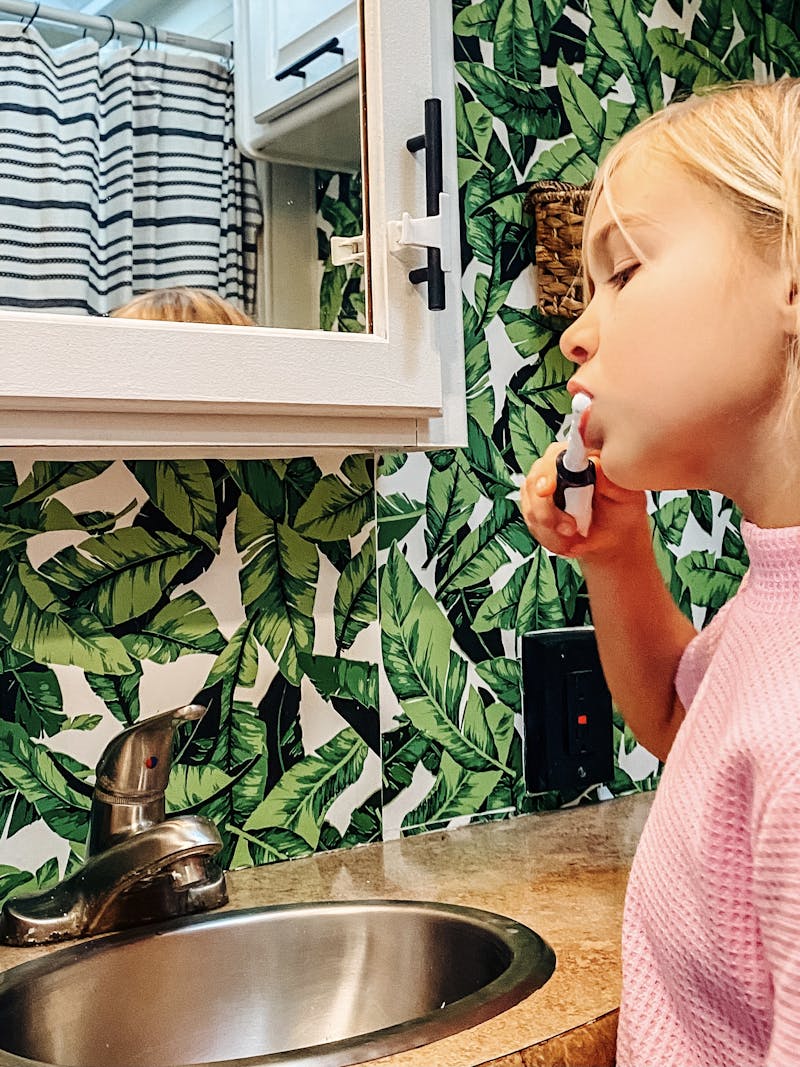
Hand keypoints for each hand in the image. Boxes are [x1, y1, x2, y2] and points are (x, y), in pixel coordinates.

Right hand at [520, 442, 648, 562]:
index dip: (547, 473)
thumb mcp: (626, 495)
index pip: (555, 455)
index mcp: (578, 455)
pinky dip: (550, 539)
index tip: (546, 491)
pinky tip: (567, 541)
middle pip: (535, 482)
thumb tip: (595, 464)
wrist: (613, 535)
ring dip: (552, 531)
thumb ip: (611, 480)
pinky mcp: (533, 507)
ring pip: (532, 508)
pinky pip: (533, 525)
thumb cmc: (621, 509)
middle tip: (571, 529)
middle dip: (549, 513)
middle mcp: (555, 466)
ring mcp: (540, 486)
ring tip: (575, 539)